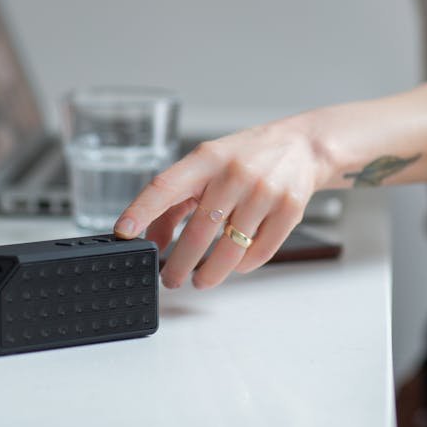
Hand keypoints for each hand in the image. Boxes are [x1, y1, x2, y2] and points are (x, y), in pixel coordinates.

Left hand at [113, 121, 327, 288]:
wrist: (301, 147)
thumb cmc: (245, 158)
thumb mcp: (206, 167)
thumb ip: (176, 201)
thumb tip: (153, 240)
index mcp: (206, 158)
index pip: (166, 185)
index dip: (142, 209)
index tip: (124, 231)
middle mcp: (234, 173)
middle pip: (199, 231)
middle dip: (180, 264)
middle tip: (170, 279)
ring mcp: (264, 192)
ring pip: (230, 249)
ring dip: (211, 273)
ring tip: (201, 280)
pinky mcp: (289, 210)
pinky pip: (259, 252)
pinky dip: (243, 266)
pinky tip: (234, 265)